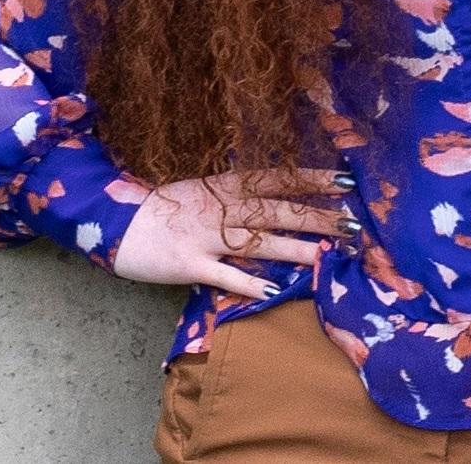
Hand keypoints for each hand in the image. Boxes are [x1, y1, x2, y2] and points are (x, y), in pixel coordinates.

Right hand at [112, 166, 354, 294]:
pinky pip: (224, 275)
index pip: (279, 179)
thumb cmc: (167, 207)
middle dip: (316, 217)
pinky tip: (275, 291)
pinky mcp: (189, 264)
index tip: (346, 180)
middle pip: (277, 210)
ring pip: (258, 242)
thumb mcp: (204, 190)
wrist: (119, 222)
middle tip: (351, 224)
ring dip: (294, 249)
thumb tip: (277, 196)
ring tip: (325, 256)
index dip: (313, 179)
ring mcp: (206, 236)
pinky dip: (249, 283)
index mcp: (227, 186)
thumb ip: (237, 194)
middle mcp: (222, 207)